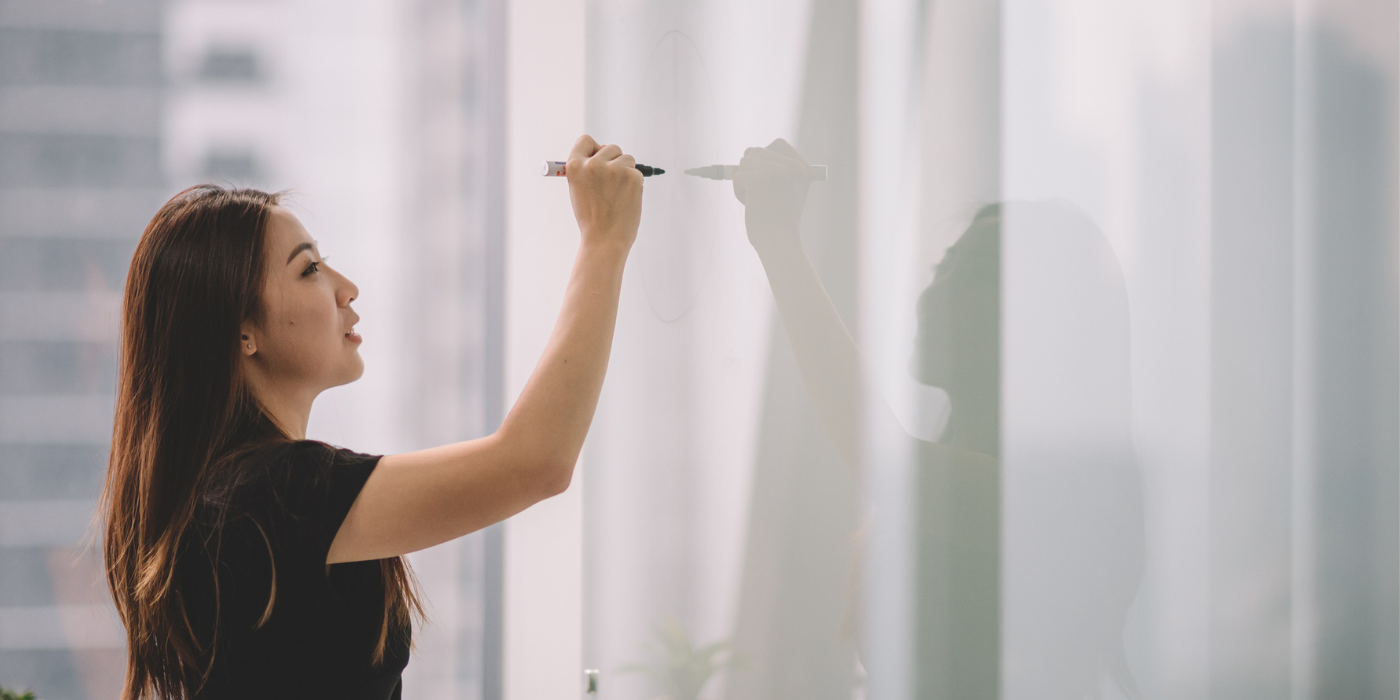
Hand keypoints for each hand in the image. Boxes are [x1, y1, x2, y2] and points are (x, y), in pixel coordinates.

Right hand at [566, 134, 643, 251]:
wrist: (604, 240)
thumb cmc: (591, 218)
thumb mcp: (578, 190)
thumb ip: (586, 170)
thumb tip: (603, 151)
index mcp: (574, 166)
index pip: (585, 140)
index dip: (594, 148)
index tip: (598, 157)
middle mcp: (593, 164)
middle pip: (610, 147)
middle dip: (614, 161)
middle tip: (611, 184)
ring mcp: (614, 169)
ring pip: (626, 159)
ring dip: (626, 172)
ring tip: (617, 195)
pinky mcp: (632, 176)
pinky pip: (637, 172)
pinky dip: (634, 183)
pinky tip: (626, 199)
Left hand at [732, 138, 810, 252]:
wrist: (779, 244)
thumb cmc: (781, 222)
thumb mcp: (786, 191)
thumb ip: (776, 170)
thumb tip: (749, 152)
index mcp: (802, 168)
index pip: (777, 144)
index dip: (765, 157)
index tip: (767, 175)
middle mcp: (791, 166)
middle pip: (756, 151)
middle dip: (751, 172)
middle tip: (762, 195)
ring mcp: (775, 171)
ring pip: (744, 162)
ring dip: (745, 182)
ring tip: (758, 201)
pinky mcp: (758, 179)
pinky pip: (737, 177)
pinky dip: (739, 191)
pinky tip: (752, 205)